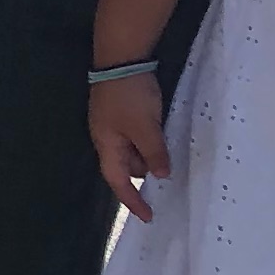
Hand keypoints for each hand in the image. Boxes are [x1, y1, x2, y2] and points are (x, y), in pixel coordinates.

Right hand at [90, 72, 171, 222]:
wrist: (121, 57)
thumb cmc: (130, 96)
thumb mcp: (146, 128)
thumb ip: (154, 154)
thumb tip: (161, 177)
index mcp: (107, 145)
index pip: (118, 182)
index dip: (133, 201)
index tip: (149, 216)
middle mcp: (106, 137)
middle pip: (124, 166)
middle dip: (143, 176)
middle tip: (167, 180)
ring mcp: (112, 122)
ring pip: (131, 150)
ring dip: (148, 157)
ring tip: (169, 158)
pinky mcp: (120, 110)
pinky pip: (135, 136)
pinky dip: (148, 143)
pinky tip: (162, 138)